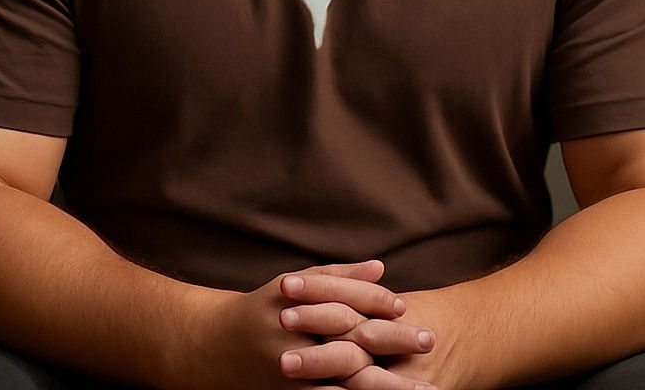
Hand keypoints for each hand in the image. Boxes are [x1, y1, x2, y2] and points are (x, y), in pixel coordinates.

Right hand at [195, 260, 434, 389]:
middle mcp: (293, 344)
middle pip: (350, 342)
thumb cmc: (264, 310)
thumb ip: (339, 277)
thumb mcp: (295, 286)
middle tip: (428, 339)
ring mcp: (291, 377)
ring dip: (386, 383)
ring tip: (422, 384)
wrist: (216, 351)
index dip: (373, 302)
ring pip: (344, 381)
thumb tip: (381, 267)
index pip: (341, 303)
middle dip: (391, 342)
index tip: (404, 304)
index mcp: (294, 308)